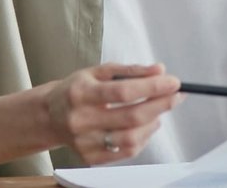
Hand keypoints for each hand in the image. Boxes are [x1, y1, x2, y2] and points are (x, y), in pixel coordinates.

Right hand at [42, 62, 183, 164]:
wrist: (49, 116)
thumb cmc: (77, 90)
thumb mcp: (99, 71)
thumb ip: (131, 70)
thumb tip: (159, 70)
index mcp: (81, 93)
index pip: (123, 92)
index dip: (152, 87)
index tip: (173, 82)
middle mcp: (81, 120)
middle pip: (131, 117)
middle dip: (161, 105)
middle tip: (176, 95)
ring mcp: (84, 142)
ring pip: (131, 138)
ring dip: (154, 123)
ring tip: (159, 111)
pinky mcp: (89, 157)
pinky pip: (126, 152)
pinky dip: (143, 138)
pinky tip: (146, 126)